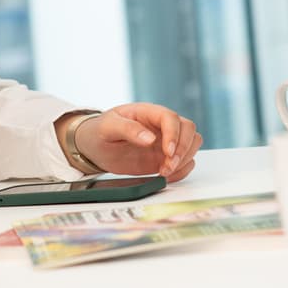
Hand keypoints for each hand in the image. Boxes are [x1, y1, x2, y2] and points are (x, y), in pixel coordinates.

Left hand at [70, 104, 201, 182]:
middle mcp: (161, 125)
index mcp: (147, 112)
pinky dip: (182, 170)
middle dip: (183, 149)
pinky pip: (187, 161)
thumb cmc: (100, 131)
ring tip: (163, 171)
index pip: (171, 118)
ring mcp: (166, 141)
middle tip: (167, 165)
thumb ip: (127, 129)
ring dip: (184, 160)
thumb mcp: (107, 127)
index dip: (174, 135)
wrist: (95, 147)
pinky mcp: (166, 157)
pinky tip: (165, 175)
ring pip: (193, 144)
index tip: (167, 152)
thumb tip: (150, 138)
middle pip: (189, 129)